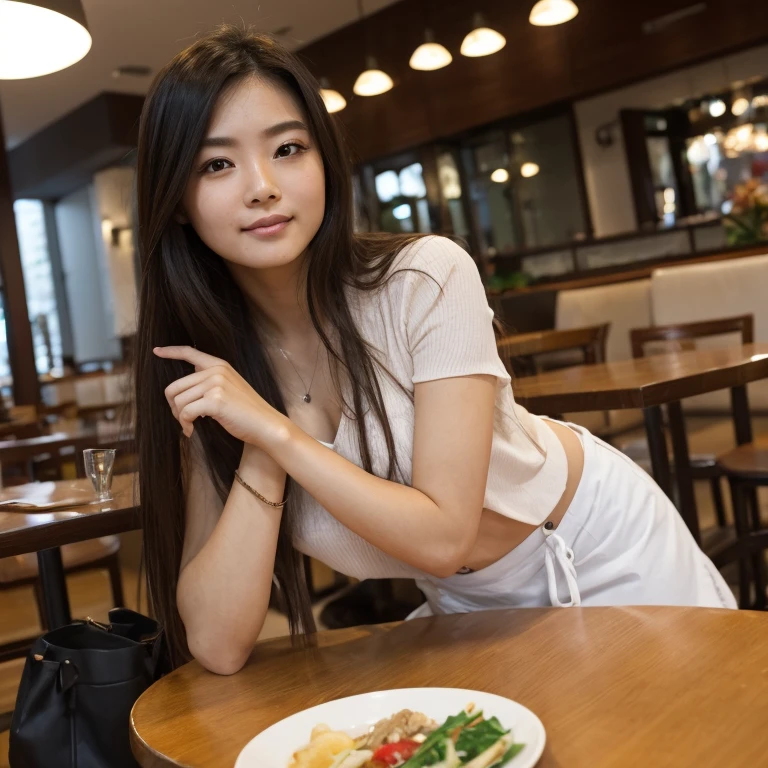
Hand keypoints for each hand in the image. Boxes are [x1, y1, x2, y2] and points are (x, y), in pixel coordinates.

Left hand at [154, 346, 289, 450]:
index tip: (157, 351)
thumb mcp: (230, 388)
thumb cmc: (247, 412)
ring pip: (178, 401)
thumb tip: (184, 392)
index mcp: (220, 365)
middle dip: (173, 406)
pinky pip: (186, 412)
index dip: (171, 351)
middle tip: (182, 419)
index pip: (190, 352)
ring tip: (189, 426)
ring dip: (179, 418)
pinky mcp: (215, 401)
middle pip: (175, 386)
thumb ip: (210, 383)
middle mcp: (216, 371)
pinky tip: (191, 431)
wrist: (265, 424)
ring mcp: (216, 385)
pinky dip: (185, 424)